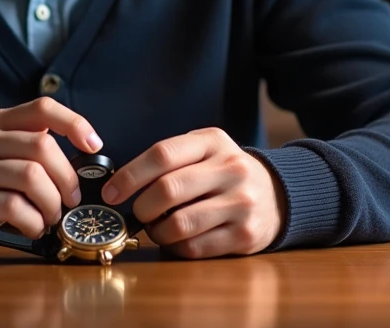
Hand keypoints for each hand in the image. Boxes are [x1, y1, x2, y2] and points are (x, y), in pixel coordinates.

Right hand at [0, 97, 103, 251]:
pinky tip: (31, 229)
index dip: (74, 123)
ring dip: (52, 203)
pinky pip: (12, 206)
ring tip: (50, 217)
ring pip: (31, 177)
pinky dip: (32, 222)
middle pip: (43, 147)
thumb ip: (19, 150)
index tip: (93, 144)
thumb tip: (70, 169)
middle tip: (71, 200)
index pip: (42, 108)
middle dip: (67, 178)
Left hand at [101, 127, 283, 258]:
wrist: (277, 194)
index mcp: (213, 141)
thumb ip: (169, 159)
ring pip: (179, 224)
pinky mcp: (245, 235)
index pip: (162, 154)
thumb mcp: (204, 151)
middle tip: (136, 213)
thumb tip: (120, 185)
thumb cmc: (225, 173)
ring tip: (157, 228)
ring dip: (157, 231)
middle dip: (141, 207)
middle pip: (168, 190)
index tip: (111, 193)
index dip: (129, 176)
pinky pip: (195, 247)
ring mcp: (241, 203)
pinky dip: (176, 247)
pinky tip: (177, 240)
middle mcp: (231, 168)